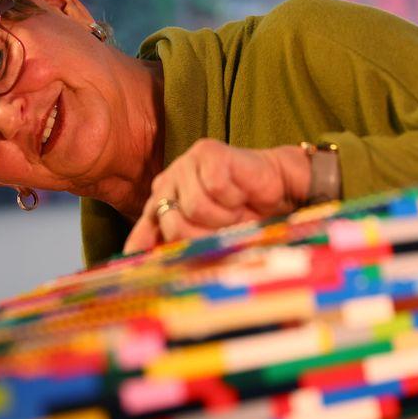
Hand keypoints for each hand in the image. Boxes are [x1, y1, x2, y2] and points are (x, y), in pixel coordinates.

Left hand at [124, 139, 310, 253]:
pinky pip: (215, 187)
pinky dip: (233, 197)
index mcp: (162, 203)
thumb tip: (140, 257)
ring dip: (224, 216)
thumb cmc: (242, 215)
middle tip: (225, 228)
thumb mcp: (208, 237)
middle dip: (205, 235)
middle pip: (173, 225)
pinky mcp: (206, 152)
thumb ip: (176, 244)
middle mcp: (168, 182)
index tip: (160, 266)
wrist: (277, 189)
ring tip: (235, 210)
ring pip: (195, 206)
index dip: (156, 249)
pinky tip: (240, 192)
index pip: (148, 230)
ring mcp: (184, 165)